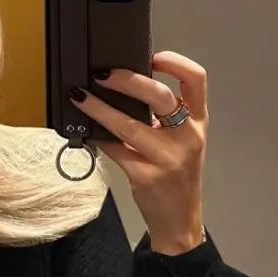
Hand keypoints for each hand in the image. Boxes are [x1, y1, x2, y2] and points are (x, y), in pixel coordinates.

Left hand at [69, 50, 207, 253]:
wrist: (179, 220)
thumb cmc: (176, 176)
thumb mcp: (182, 142)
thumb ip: (163, 118)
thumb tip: (123, 89)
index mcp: (197, 122)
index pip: (197, 81)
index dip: (175, 62)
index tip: (152, 56)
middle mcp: (187, 137)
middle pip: (161, 97)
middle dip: (128, 80)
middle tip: (102, 74)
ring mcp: (167, 158)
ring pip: (129, 124)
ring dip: (99, 109)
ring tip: (80, 97)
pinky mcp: (145, 176)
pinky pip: (115, 150)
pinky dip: (98, 137)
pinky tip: (86, 130)